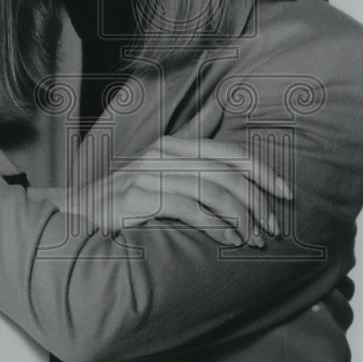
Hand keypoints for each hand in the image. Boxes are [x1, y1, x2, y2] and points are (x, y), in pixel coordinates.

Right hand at [43, 127, 290, 247]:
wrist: (77, 214)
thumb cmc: (123, 197)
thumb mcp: (159, 167)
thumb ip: (190, 149)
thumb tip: (222, 120)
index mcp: (172, 145)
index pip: (228, 153)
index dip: (262, 172)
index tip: (286, 194)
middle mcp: (163, 154)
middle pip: (226, 173)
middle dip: (257, 201)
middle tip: (273, 228)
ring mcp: (151, 174)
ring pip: (213, 192)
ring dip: (240, 219)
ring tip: (254, 240)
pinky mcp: (141, 197)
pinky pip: (191, 210)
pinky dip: (216, 227)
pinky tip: (228, 241)